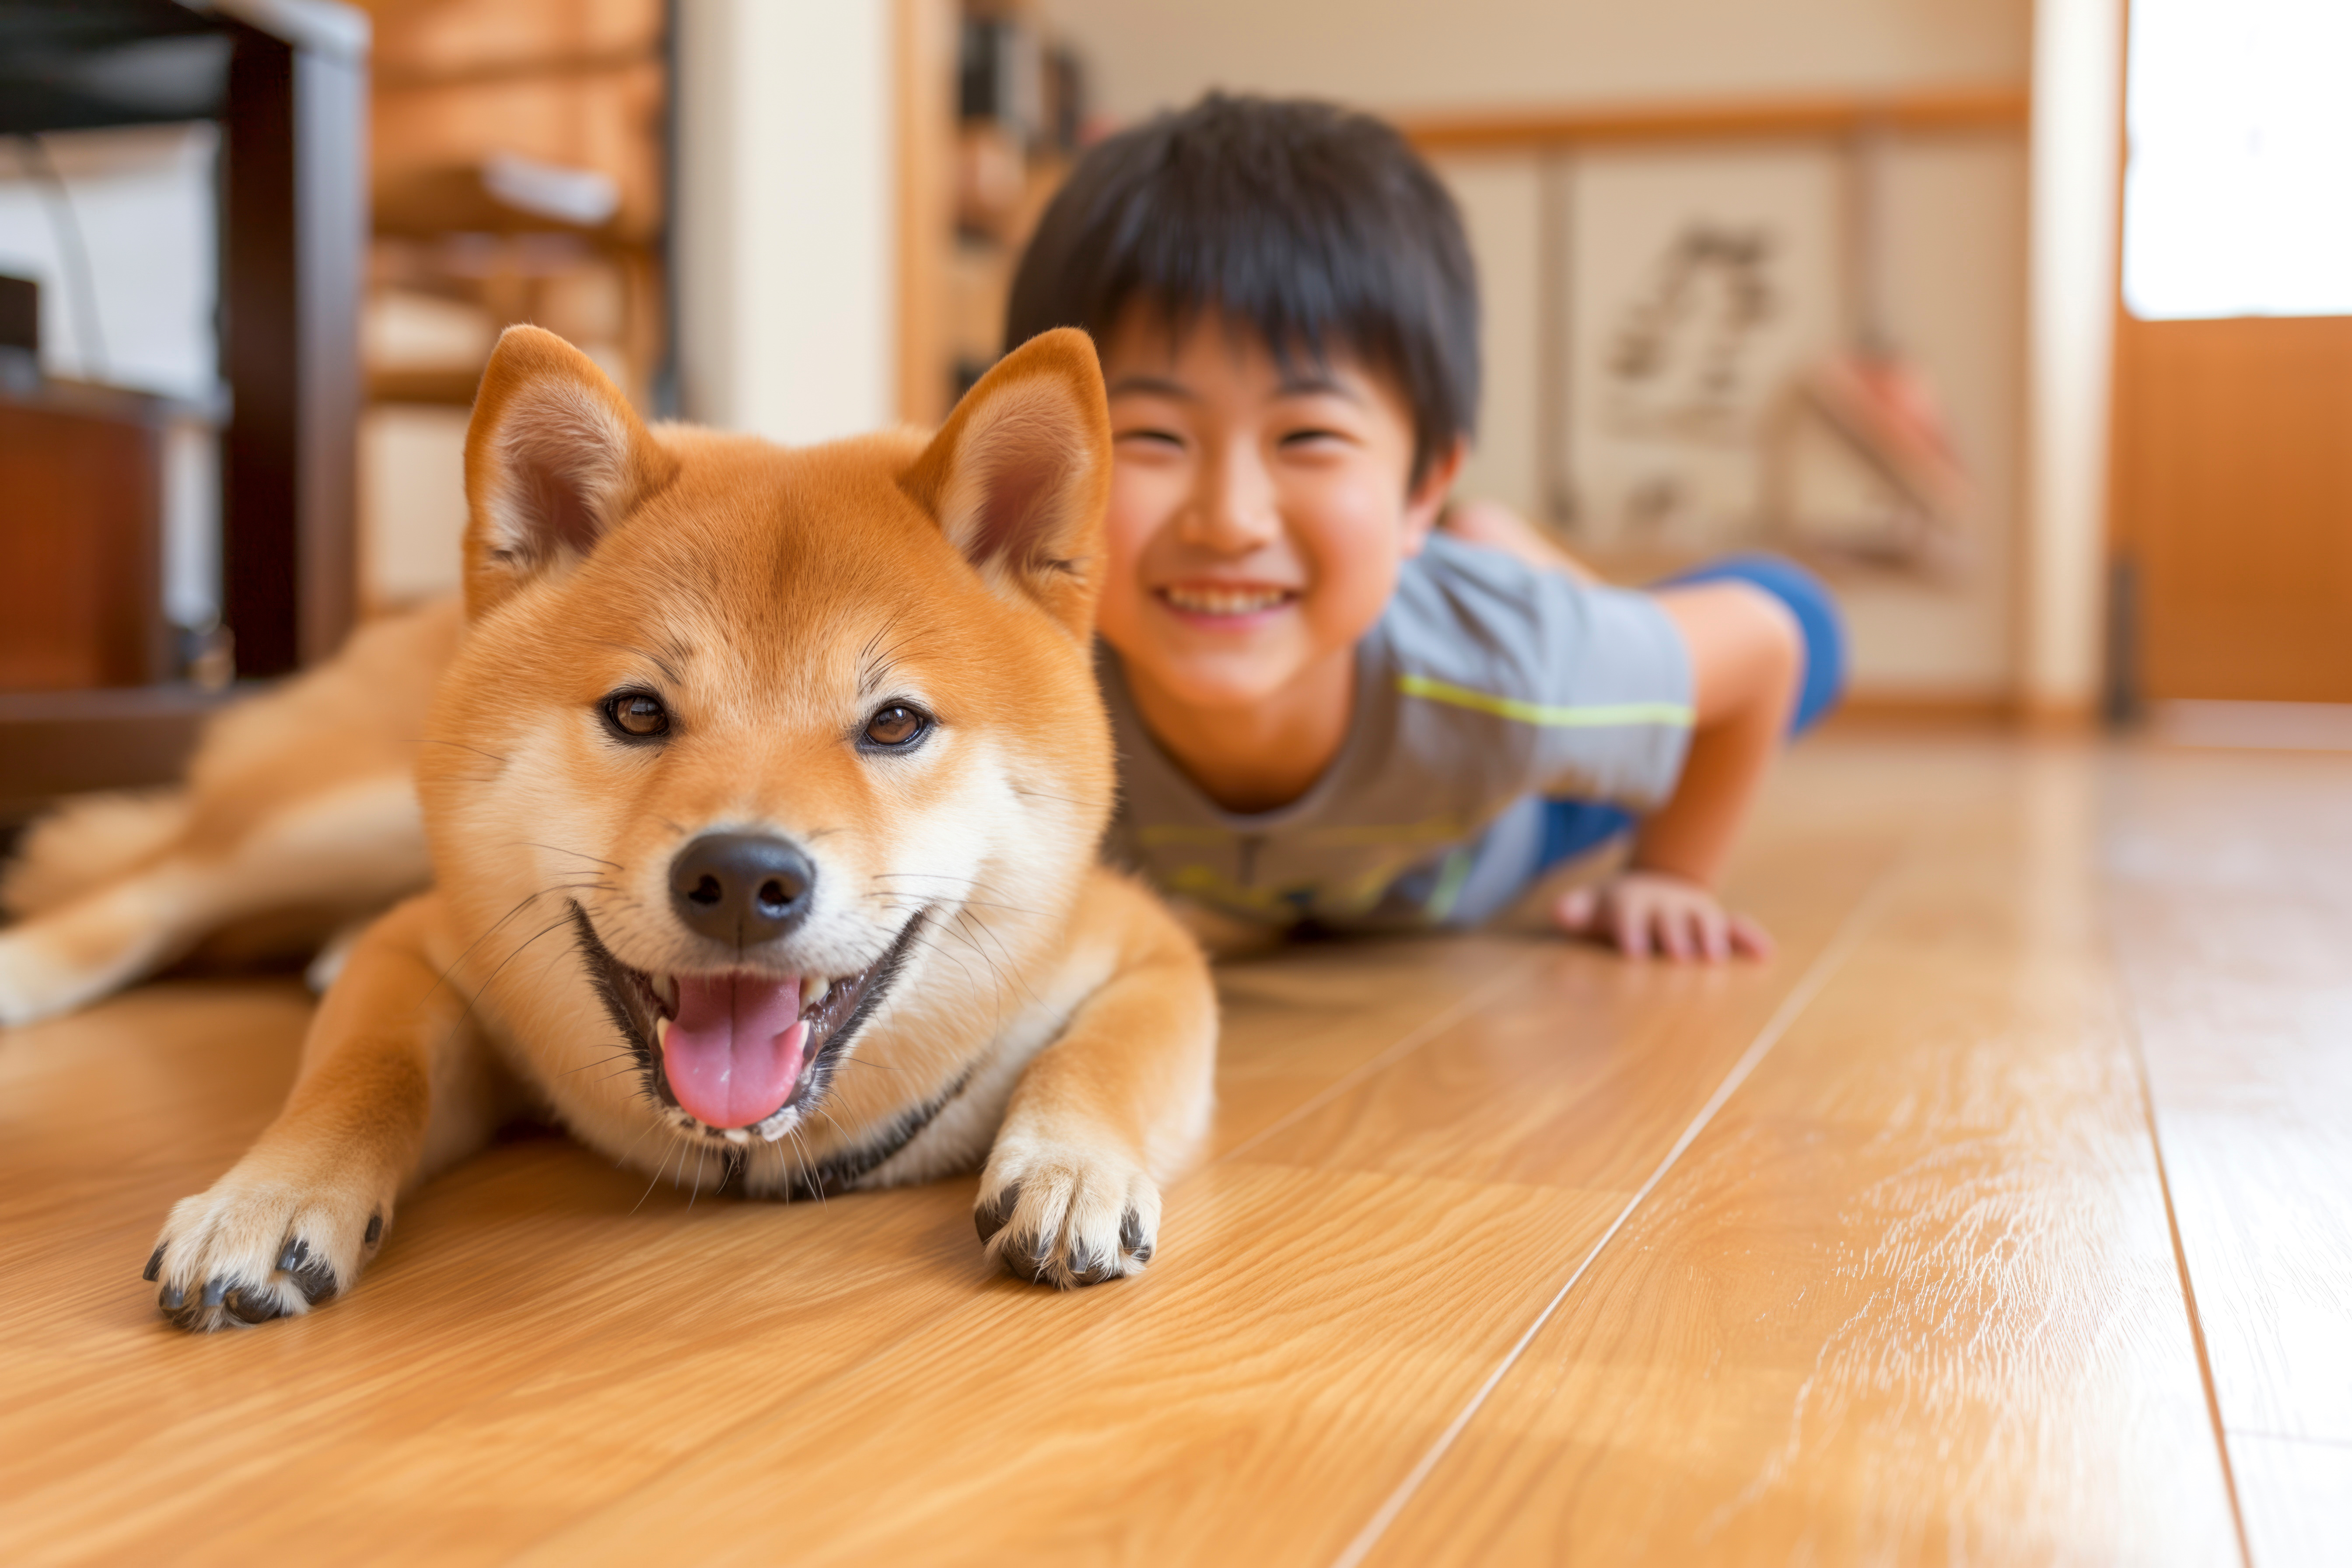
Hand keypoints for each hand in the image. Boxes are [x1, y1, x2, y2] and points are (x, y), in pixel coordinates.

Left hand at [1552, 868, 1773, 961]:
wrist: (1651, 887)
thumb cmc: (1613, 908)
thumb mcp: (1593, 904)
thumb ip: (1577, 909)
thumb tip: (1561, 912)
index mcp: (1633, 898)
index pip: (1630, 911)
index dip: (1631, 929)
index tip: (1632, 952)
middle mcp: (1667, 901)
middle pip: (1671, 917)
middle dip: (1675, 935)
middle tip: (1680, 957)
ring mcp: (1694, 910)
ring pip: (1707, 920)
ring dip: (1712, 937)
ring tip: (1716, 959)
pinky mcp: (1716, 920)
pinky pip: (1736, 927)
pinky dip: (1750, 937)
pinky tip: (1764, 953)